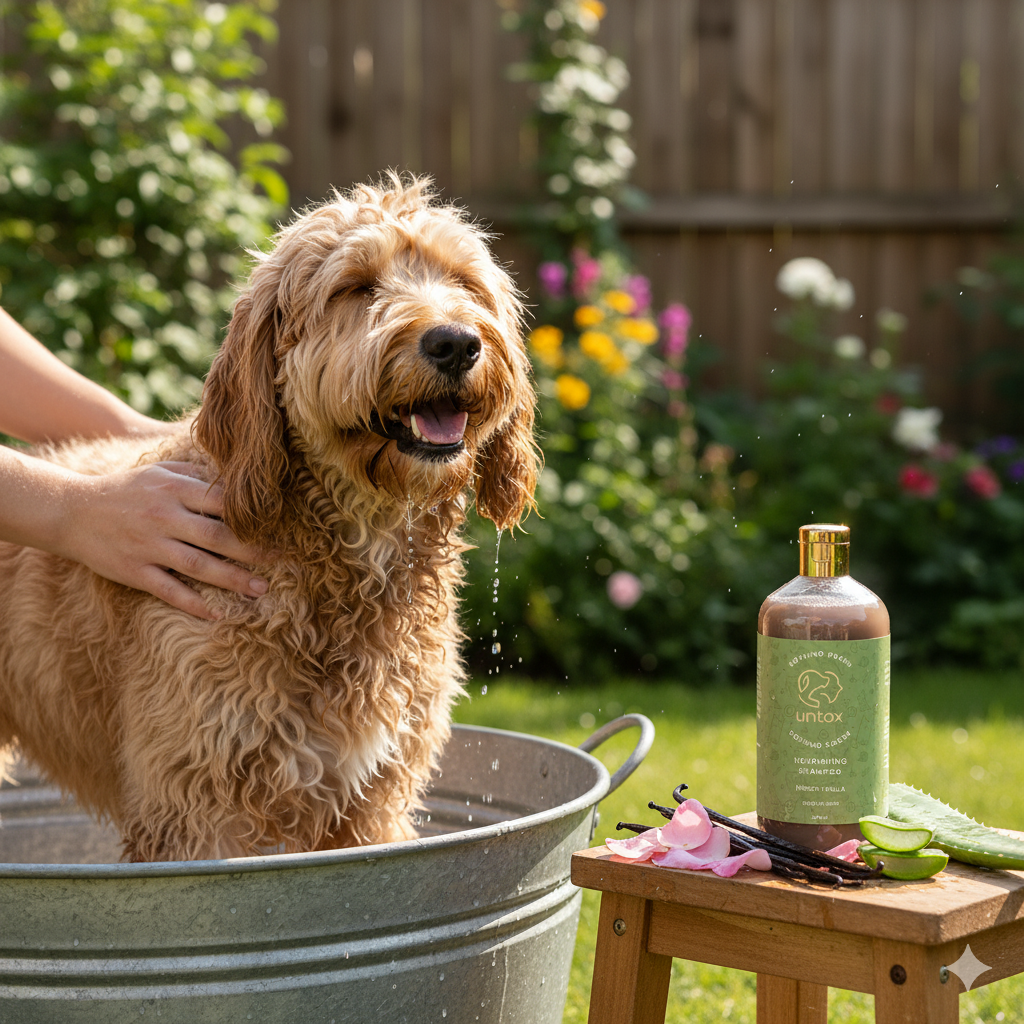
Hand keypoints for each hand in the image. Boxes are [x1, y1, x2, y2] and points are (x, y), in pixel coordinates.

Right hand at [56, 461, 269, 619]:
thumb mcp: (158, 471)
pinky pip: (169, 590)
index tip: (278, 526)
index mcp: (174, 488)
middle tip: (282, 560)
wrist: (70, 512)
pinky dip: (193, 603)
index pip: (223, 501)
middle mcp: (165, 517)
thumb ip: (195, 474)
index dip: (253, 515)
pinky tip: (217, 613)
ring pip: (199, 565)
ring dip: (233, 579)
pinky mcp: (135, 571)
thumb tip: (235, 479)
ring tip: (261, 589)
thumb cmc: (125, 489)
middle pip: (218, 535)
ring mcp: (150, 546)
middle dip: (253, 550)